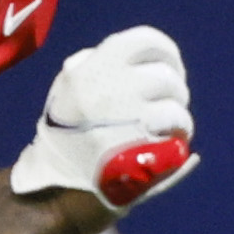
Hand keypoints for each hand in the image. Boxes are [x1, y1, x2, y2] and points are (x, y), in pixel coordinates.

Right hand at [8, 26, 195, 212]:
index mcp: (91, 69)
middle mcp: (110, 90)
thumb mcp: (66, 92)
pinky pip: (178, 138)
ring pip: (177, 108)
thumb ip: (96, 67)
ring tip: (169, 132)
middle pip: (167, 76)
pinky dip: (179, 142)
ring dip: (179, 120)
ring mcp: (128, 123)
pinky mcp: (143, 154)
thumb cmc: (62, 141)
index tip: (170, 67)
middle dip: (175, 92)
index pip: (146, 40)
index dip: (167, 52)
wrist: (53, 193)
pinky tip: (168, 149)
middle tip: (168, 107)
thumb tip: (140, 56)